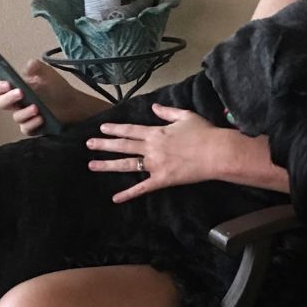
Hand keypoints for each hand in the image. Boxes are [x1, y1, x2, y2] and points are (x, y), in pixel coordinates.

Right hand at [0, 59, 100, 134]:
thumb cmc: (56, 87)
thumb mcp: (47, 73)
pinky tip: (41, 118)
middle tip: (21, 93)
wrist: (72, 102)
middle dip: (9, 98)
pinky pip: (26, 129)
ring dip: (24, 112)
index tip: (7, 84)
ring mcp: (24, 115)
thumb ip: (37, 67)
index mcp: (15, 87)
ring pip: (16, 117)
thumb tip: (29, 65)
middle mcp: (16, 102)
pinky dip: (32, 124)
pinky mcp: (33, 127)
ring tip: (37, 108)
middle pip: (1, 103)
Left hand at [86, 103, 221, 202]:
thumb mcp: (185, 116)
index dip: (115, 129)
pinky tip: (115, 198)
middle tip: (89, 144)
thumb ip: (167, 112)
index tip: (102, 128)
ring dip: (108, 165)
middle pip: (123, 146)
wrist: (217, 152)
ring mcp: (155, 165)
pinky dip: (128, 194)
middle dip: (104, 145)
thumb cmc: (204, 133)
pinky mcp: (162, 179)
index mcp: (156, 132)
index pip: (130, 129)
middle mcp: (151, 147)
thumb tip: (153, 108)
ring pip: (127, 165)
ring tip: (92, 166)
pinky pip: (142, 188)